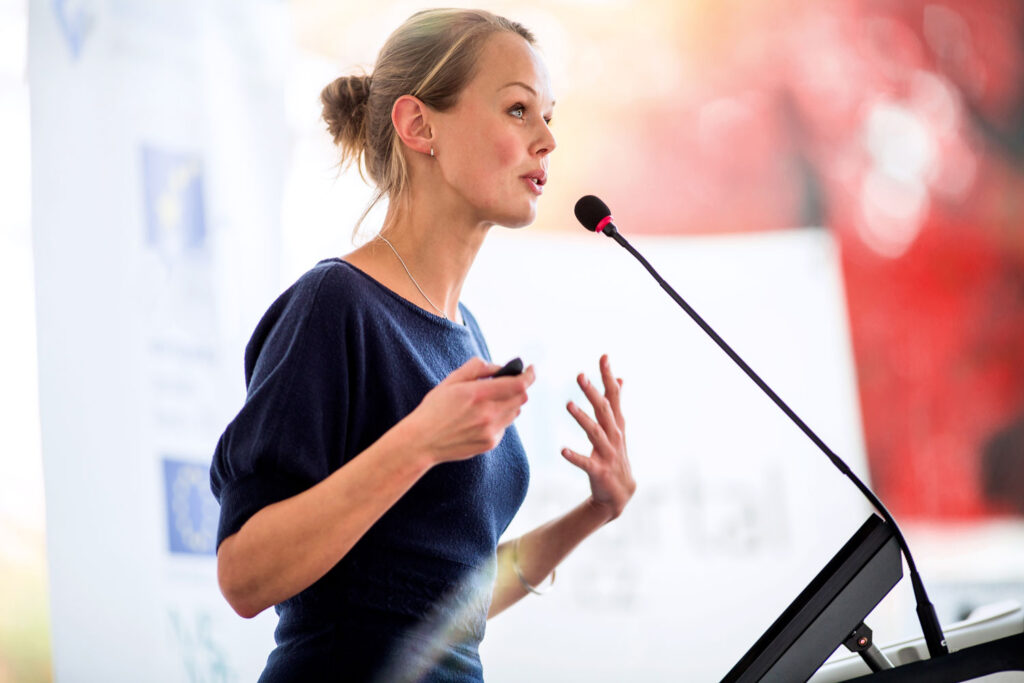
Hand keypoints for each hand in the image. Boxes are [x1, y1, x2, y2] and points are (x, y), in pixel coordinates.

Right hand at [407, 357, 534, 465]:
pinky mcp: (490, 443)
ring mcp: (491, 431)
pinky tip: (481, 418)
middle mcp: (488, 414)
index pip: (519, 384)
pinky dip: (500, 418)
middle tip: (508, 383)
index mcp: (478, 394)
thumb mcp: (451, 380)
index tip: (531, 369)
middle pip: (521, 398)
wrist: (422, 441)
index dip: (530, 375)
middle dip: (519, 387)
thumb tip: (498, 367)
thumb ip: (477, 368)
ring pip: (515, 412)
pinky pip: (505, 426)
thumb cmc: (434, 409)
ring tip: (490, 401)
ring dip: (509, 403)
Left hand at [562, 354, 635, 521]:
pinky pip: (586, 463)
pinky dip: (575, 456)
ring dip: (582, 418)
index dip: (608, 376)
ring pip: (595, 433)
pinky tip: (562, 450)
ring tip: (568, 405)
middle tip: (580, 375)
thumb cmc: (616, 455)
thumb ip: (616, 403)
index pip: (614, 395)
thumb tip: (620, 378)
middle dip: (593, 392)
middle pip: (604, 410)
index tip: (604, 356)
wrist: (620, 493)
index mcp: (616, 424)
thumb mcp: (618, 427)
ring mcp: (608, 453)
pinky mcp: (599, 471)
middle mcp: (614, 435)